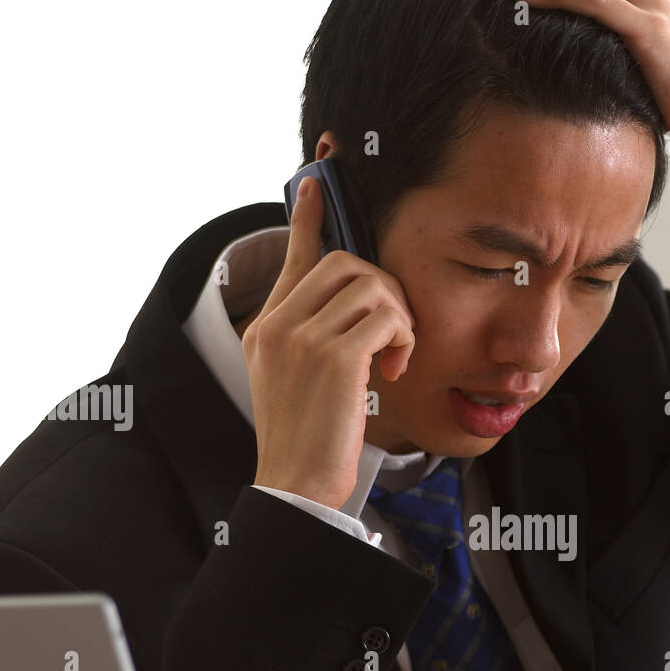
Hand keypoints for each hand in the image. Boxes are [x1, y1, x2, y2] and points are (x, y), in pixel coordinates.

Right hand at [240, 176, 416, 510]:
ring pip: (370, 284)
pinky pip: (387, 317)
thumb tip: (360, 314)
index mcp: (265, 329)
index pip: (292, 260)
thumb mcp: (297, 383)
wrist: (295, 485)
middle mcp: (278, 325)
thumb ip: (314, 342)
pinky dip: (404, 338)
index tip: (313, 186)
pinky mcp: (334, 357)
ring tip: (395, 356)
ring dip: (399, 316)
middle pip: (344, 262)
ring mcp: (302, 338)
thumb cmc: (308, 443)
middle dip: (385, 288)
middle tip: (396, 332)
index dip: (306, 221)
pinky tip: (396, 369)